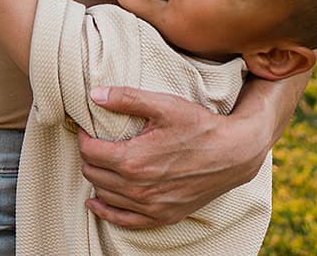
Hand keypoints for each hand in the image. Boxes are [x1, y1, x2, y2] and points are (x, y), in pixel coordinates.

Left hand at [77, 81, 291, 227]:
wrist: (234, 153)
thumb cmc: (200, 126)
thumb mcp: (164, 104)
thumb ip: (126, 98)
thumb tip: (94, 95)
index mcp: (133, 160)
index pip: (89, 152)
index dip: (83, 137)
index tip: (86, 128)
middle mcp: (138, 189)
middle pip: (94, 173)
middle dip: (88, 156)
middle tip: (93, 142)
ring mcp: (151, 206)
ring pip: (105, 195)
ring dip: (96, 179)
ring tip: (99, 163)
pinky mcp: (163, 216)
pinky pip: (124, 221)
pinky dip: (106, 212)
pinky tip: (97, 203)